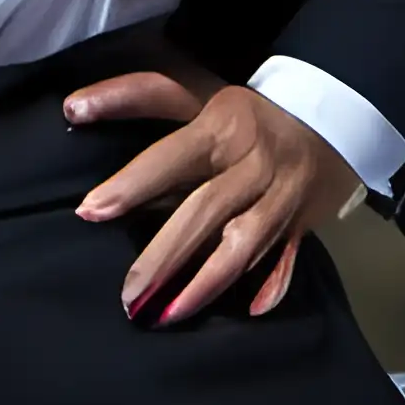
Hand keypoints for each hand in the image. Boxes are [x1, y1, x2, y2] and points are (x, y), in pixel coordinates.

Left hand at [61, 64, 362, 322]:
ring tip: (169, 314)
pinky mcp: (303, 221)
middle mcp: (253, 163)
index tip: (90, 211)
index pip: (172, 158)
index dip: (132, 184)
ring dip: (209, 281)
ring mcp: (281, 195)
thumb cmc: (245, 110)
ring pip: (246, 242)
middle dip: (166, 254)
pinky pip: (289, 256)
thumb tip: (71, 106)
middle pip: (207, 210)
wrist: (333, 111)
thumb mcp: (192, 91)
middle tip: (129, 294)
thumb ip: (133, 97)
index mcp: (222, 128)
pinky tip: (252, 310)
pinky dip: (274, 284)